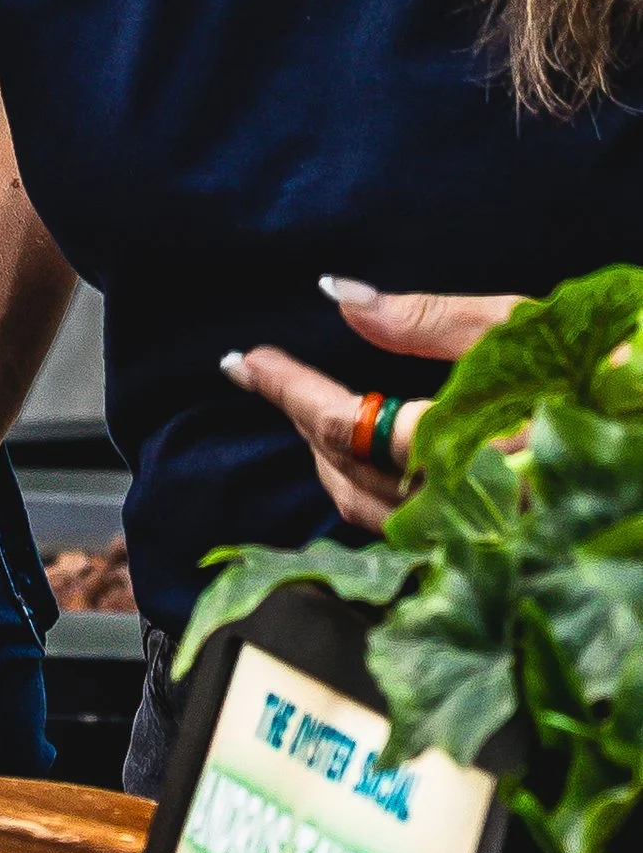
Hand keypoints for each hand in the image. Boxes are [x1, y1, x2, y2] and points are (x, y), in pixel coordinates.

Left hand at [222, 280, 523, 529]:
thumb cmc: (618, 364)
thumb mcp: (527, 325)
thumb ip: (428, 319)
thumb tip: (337, 295)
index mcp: (480, 445)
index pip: (349, 423)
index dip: (289, 390)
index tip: (246, 361)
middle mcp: (481, 509)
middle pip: (351, 478)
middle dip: (301, 426)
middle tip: (270, 379)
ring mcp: (494, 544)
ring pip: (378, 520)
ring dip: (331, 467)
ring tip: (310, 414)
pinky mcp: (505, 557)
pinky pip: (417, 540)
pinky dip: (378, 501)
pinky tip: (365, 464)